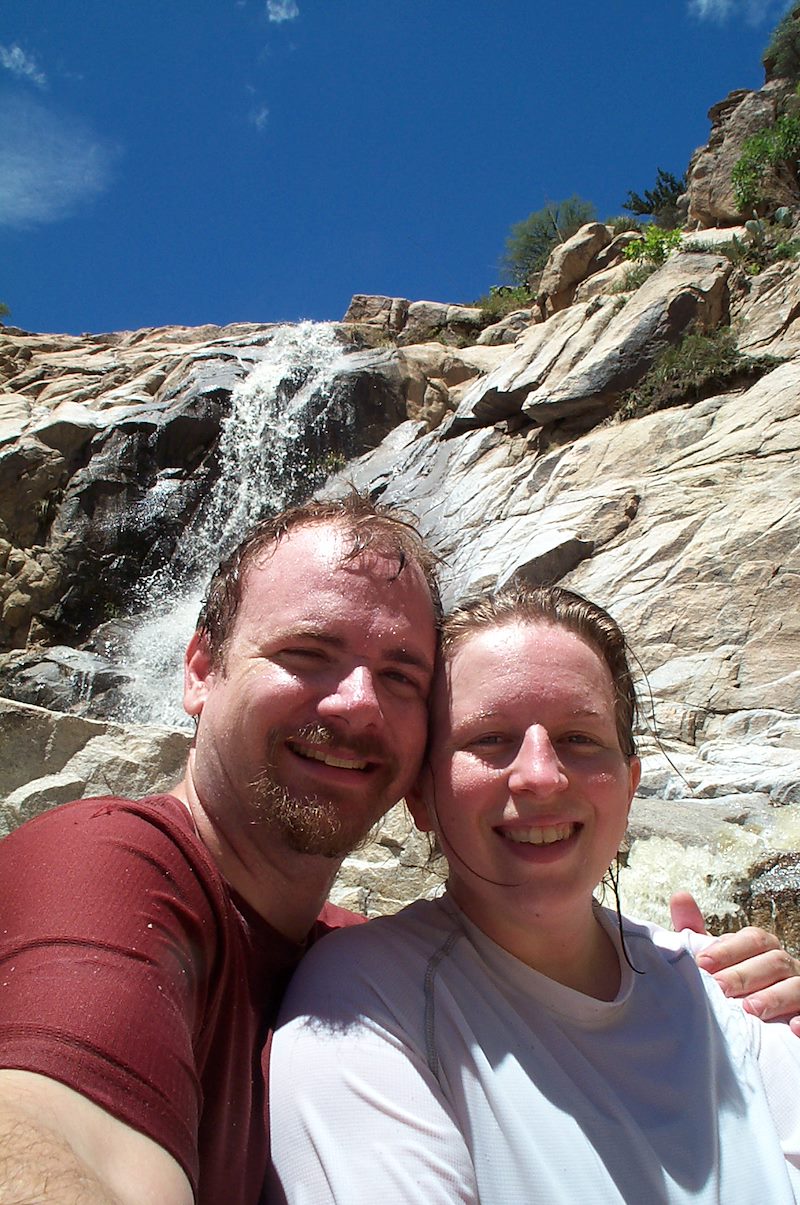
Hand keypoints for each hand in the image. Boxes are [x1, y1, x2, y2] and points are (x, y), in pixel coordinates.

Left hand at [670, 892, 799, 1034]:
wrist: (754, 1011)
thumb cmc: (731, 979)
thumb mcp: (713, 957)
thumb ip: (695, 930)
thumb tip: (681, 897)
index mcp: (762, 947)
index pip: (752, 939)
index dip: (728, 950)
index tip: (703, 963)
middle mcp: (784, 964)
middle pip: (773, 961)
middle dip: (745, 975)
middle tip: (720, 988)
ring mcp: (799, 988)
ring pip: (796, 987)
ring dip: (774, 997)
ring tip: (750, 1009)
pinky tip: (793, 1028)